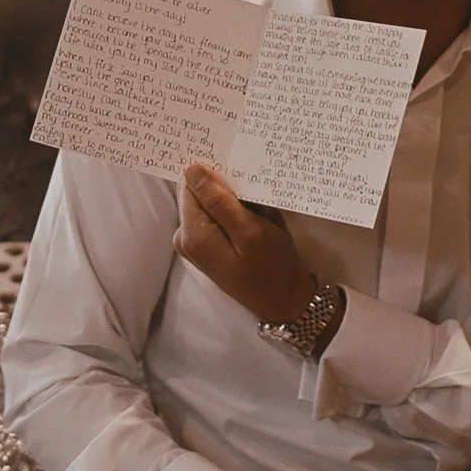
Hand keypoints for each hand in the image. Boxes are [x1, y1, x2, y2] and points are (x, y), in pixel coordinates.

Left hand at [174, 162, 311, 321]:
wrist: (284, 300)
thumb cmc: (272, 267)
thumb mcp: (250, 231)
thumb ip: (219, 201)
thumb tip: (192, 169)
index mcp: (192, 233)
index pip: (191, 184)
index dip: (215, 172)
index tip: (240, 170)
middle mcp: (186, 237)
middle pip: (200, 193)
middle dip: (227, 188)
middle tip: (256, 196)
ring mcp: (196, 243)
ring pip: (212, 203)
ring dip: (236, 200)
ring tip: (260, 211)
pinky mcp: (209, 245)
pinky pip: (219, 216)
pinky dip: (237, 211)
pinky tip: (256, 219)